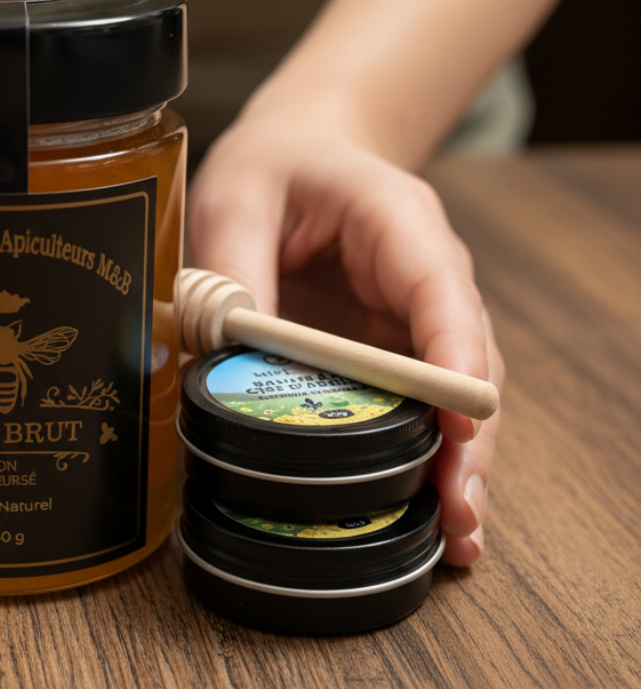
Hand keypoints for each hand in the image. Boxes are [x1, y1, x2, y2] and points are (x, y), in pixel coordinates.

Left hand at [188, 111, 502, 566]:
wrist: (297, 152)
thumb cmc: (274, 167)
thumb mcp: (236, 199)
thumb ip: (234, 271)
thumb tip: (221, 364)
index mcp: (398, 221)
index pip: (441, 293)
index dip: (454, 361)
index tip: (457, 425)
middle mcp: (428, 277)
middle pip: (467, 362)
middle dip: (467, 440)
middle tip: (458, 510)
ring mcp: (418, 320)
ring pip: (456, 398)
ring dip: (457, 464)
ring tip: (457, 536)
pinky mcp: (398, 352)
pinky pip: (421, 407)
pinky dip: (428, 458)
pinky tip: (431, 518)